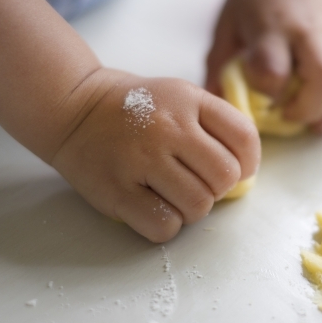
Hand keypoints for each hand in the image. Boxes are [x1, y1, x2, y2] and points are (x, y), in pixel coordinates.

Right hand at [51, 69, 260, 241]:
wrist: (72, 107)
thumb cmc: (134, 108)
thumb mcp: (178, 96)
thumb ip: (214, 123)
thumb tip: (244, 170)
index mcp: (188, 100)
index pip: (244, 137)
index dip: (249, 163)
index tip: (238, 171)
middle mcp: (167, 127)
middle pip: (224, 177)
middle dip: (217, 188)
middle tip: (197, 182)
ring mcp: (141, 159)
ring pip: (199, 205)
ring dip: (192, 209)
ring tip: (173, 194)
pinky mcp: (117, 191)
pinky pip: (165, 226)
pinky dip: (166, 225)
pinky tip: (154, 207)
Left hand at [205, 0, 321, 133]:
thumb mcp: (226, 26)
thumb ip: (218, 66)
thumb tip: (216, 107)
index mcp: (271, 28)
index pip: (274, 68)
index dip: (269, 93)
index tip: (263, 102)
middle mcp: (308, 30)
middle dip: (311, 109)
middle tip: (293, 119)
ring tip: (320, 125)